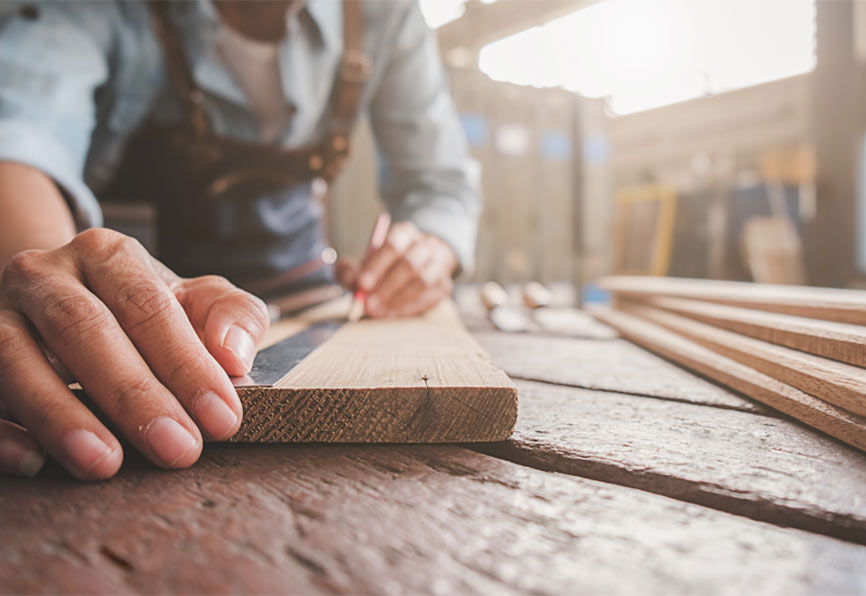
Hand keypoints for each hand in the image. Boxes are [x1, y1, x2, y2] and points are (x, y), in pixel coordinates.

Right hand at [0, 228, 268, 479]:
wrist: (67, 301)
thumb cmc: (147, 311)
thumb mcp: (198, 303)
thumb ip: (231, 316)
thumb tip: (234, 353)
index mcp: (107, 255)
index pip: (148, 306)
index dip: (186, 363)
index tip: (221, 418)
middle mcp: (45, 275)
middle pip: (83, 327)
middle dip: (134, 395)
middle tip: (178, 449)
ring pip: (13, 357)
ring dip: (60, 414)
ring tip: (104, 464)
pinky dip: (2, 430)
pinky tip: (34, 462)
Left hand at [335, 221, 456, 318]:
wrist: (420, 264)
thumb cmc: (385, 264)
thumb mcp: (364, 262)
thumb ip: (352, 269)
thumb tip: (351, 281)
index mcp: (404, 232)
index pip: (392, 245)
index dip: (377, 266)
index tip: (362, 284)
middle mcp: (425, 245)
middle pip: (410, 264)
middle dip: (387, 287)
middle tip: (368, 304)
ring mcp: (439, 264)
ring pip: (423, 281)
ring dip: (398, 299)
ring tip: (378, 312)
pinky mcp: (444, 285)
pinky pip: (429, 298)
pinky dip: (409, 308)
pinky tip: (392, 314)